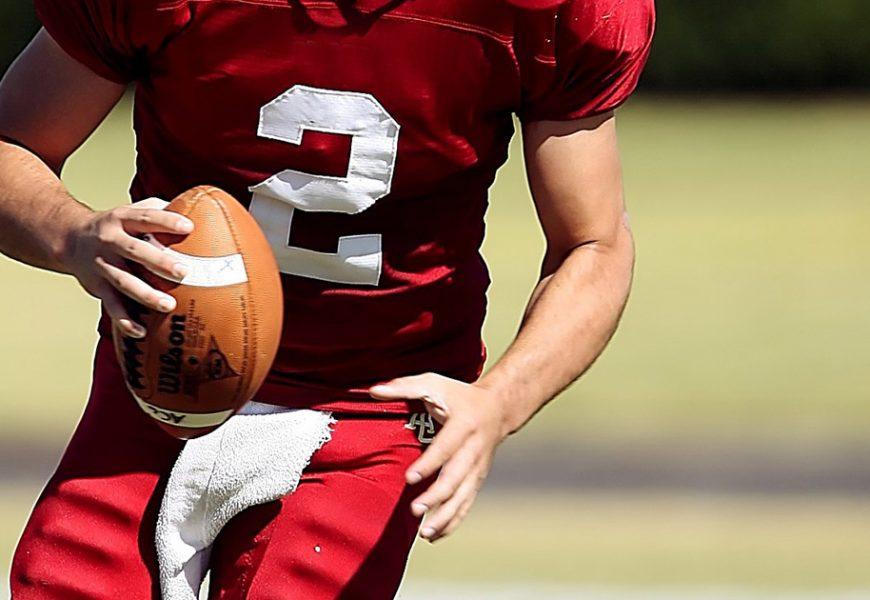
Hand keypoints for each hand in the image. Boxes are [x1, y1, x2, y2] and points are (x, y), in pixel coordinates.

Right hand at [61, 198, 192, 337]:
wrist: (70, 239)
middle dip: (159, 261)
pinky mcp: (97, 286)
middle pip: (135, 251)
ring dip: (146, 294)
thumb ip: (159, 212)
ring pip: (124, 281)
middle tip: (183, 272)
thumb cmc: (117, 226)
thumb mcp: (132, 212)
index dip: (166, 221)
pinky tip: (141, 331)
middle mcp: (110, 240)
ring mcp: (102, 265)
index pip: (146, 218)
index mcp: (122, 220)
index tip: (189, 227)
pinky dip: (125, 320)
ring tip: (169, 305)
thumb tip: (199, 210)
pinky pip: (111, 305)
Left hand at [369, 373, 509, 541]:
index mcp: (464, 424)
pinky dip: (453, 521)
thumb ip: (403, 386)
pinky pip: (466, 503)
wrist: (498, 407)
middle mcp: (475, 448)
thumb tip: (373, 391)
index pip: (446, 447)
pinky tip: (435, 535)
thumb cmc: (459, 394)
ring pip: (463, 496)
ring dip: (446, 515)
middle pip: (456, 477)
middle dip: (437, 496)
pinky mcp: (478, 479)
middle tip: (415, 509)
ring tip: (425, 532)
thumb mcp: (433, 383)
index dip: (429, 463)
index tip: (410, 478)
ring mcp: (478, 467)